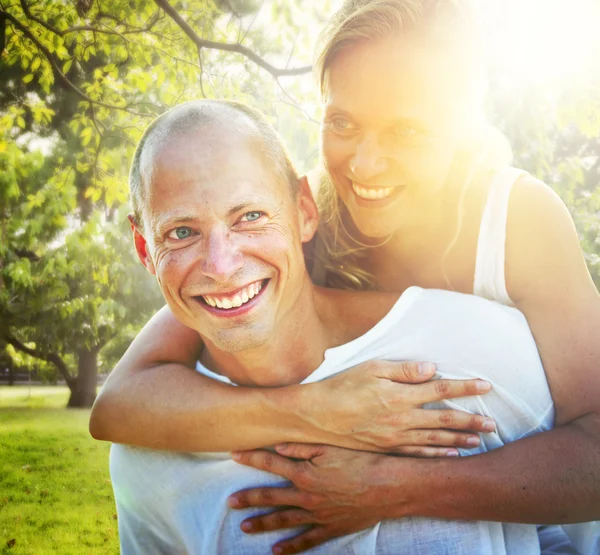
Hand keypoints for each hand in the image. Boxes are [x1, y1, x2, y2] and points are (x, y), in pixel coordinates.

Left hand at [229, 443, 408, 553]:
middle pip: (270, 497)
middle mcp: (306, 496)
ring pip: (284, 520)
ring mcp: (317, 515)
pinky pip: (306, 540)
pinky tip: (276, 551)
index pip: (271, 464)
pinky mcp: (330, 528)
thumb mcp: (330, 447)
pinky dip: (291, 547)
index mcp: (304, 473)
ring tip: (244, 527)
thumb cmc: (361, 461)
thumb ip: (302, 447)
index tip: (234, 455)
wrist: (388, 487)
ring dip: (263, 523)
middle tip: (230, 502)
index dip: (251, 458)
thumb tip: (278, 446)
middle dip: (248, 498)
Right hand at [301, 360, 494, 454]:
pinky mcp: (386, 449)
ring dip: (459, 440)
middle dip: (471, 421)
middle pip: (444, 420)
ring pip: (435, 440)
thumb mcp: (371, 369)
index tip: (486, 386)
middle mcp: (402, 419)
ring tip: (479, 441)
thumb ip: (404, 370)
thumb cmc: (342, 387)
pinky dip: (436, 455)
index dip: (465, 388)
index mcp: (400, 396)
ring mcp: (394, 437)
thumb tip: (432, 369)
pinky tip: (449, 454)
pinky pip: (417, 454)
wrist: (317, 416)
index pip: (441, 390)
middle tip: (493, 425)